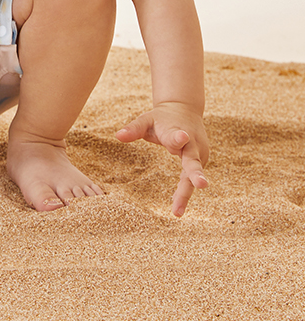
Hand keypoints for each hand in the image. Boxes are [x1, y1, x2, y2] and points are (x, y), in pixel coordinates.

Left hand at [116, 102, 208, 216]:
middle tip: (202, 185)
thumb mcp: (147, 120)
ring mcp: (199, 153)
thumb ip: (134, 128)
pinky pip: (190, 179)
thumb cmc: (162, 118)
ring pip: (193, 175)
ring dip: (187, 193)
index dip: (178, 138)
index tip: (182, 137)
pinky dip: (184, 192)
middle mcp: (192, 144)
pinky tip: (176, 207)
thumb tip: (117, 136)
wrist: (185, 110)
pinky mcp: (201, 160)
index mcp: (177, 131)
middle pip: (193, 161)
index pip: (177, 135)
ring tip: (177, 211)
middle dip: (197, 173)